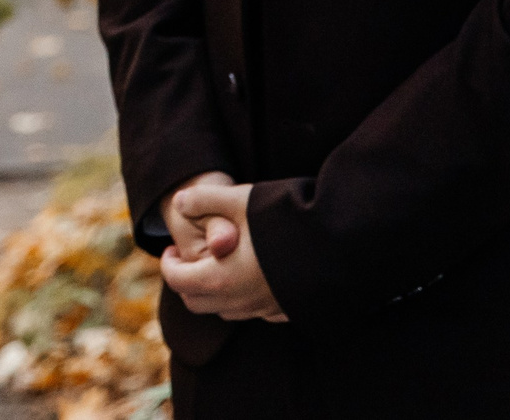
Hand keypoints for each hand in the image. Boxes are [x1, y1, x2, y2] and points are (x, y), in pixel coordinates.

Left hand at [159, 178, 287, 322]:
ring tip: (219, 262)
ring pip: (227, 309)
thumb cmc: (284, 218)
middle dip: (187, 281)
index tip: (171, 248)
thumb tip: (179, 202)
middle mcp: (241, 301)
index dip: (168, 263)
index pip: (178, 281)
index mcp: (220, 278)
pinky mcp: (289, 310)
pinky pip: (256, 311)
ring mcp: (267, 309)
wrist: (341, 241)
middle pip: (198, 302)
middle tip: (189, 257)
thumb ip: (202, 199)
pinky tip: (253, 274)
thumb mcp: (238, 199)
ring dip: (214, 290)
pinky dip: (244, 298)